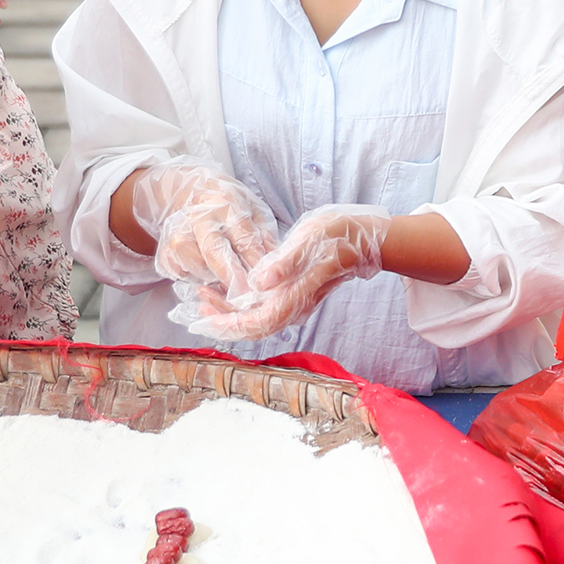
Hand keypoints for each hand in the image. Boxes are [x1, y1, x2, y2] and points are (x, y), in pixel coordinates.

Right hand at [124, 160, 280, 296]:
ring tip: (227, 279)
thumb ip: (265, 237)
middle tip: (245, 295)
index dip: (254, 261)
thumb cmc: (231, 207)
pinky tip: (206, 274)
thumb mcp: (254, 211)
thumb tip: (275, 266)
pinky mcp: (164, 250)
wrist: (190, 192)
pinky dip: (195, 279)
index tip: (264, 281)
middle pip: (213, 251)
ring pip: (195, 264)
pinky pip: (179, 273)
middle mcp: (199, 217)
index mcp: (227, 203)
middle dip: (231, 276)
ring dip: (213, 278)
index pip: (242, 236)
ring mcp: (177, 232)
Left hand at [188, 205, 390, 340]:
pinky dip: (242, 304)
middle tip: (197, 300)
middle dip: (221, 319)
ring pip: (256, 320)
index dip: (226, 323)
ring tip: (206, 294)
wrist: (366, 241)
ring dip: (229, 312)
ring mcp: (295, 303)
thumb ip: (284, 262)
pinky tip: (230, 290)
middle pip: (252, 327)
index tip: (202, 315)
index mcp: (294, 298)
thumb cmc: (340, 236)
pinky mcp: (294, 296)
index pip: (255, 324)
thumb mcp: (310, 239)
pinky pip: (263, 310)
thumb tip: (258, 282)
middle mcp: (294, 307)